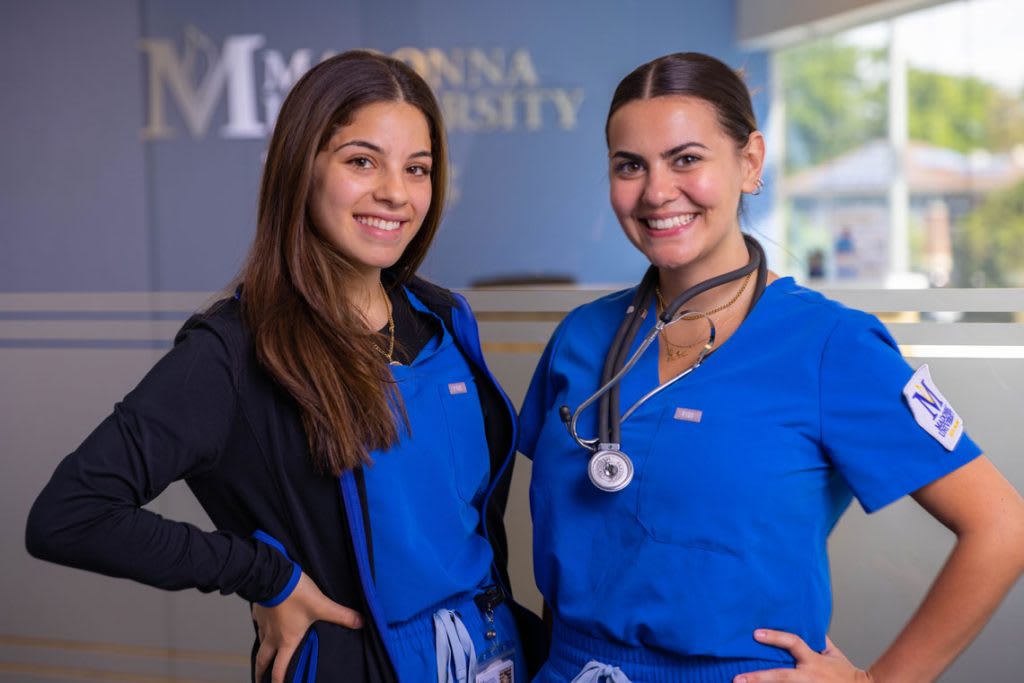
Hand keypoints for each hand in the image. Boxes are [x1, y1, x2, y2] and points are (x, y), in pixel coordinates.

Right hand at [252, 572, 363, 682]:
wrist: (273, 574)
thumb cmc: (295, 593)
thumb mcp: (322, 605)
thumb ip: (341, 615)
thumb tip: (361, 622)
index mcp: (287, 640)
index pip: (279, 669)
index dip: (278, 682)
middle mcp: (272, 636)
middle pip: (262, 660)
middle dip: (262, 672)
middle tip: (262, 679)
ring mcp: (263, 623)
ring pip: (260, 642)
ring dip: (262, 650)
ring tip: (265, 655)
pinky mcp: (259, 610)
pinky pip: (259, 623)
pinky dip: (262, 627)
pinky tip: (267, 624)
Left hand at [734, 631, 872, 682]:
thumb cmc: (846, 674)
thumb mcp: (833, 654)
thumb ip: (819, 640)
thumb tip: (808, 625)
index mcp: (813, 661)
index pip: (792, 643)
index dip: (774, 637)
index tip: (756, 634)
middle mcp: (808, 677)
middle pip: (780, 677)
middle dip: (758, 678)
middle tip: (737, 679)